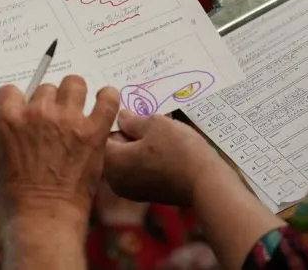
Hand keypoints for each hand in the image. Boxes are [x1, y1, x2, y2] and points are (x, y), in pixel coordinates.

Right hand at [0, 76, 119, 229]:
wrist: (43, 218)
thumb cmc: (18, 198)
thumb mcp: (0, 160)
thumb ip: (10, 134)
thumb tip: (21, 124)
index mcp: (9, 120)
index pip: (11, 91)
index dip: (19, 100)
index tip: (25, 109)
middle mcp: (38, 113)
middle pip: (46, 88)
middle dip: (49, 102)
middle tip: (54, 120)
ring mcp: (67, 120)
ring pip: (74, 84)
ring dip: (75, 94)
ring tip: (78, 109)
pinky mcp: (93, 131)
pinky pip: (107, 99)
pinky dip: (108, 97)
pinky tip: (105, 102)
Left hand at [104, 110, 229, 206]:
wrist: (205, 182)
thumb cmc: (178, 150)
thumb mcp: (154, 124)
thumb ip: (132, 120)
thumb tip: (122, 117)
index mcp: (112, 162)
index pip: (103, 135)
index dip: (117, 120)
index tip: (131, 111)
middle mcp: (115, 180)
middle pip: (114, 148)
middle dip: (129, 134)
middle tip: (147, 120)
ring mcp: (130, 190)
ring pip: (128, 159)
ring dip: (139, 146)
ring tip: (159, 133)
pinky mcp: (146, 195)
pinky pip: (139, 171)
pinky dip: (147, 160)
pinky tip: (165, 150)